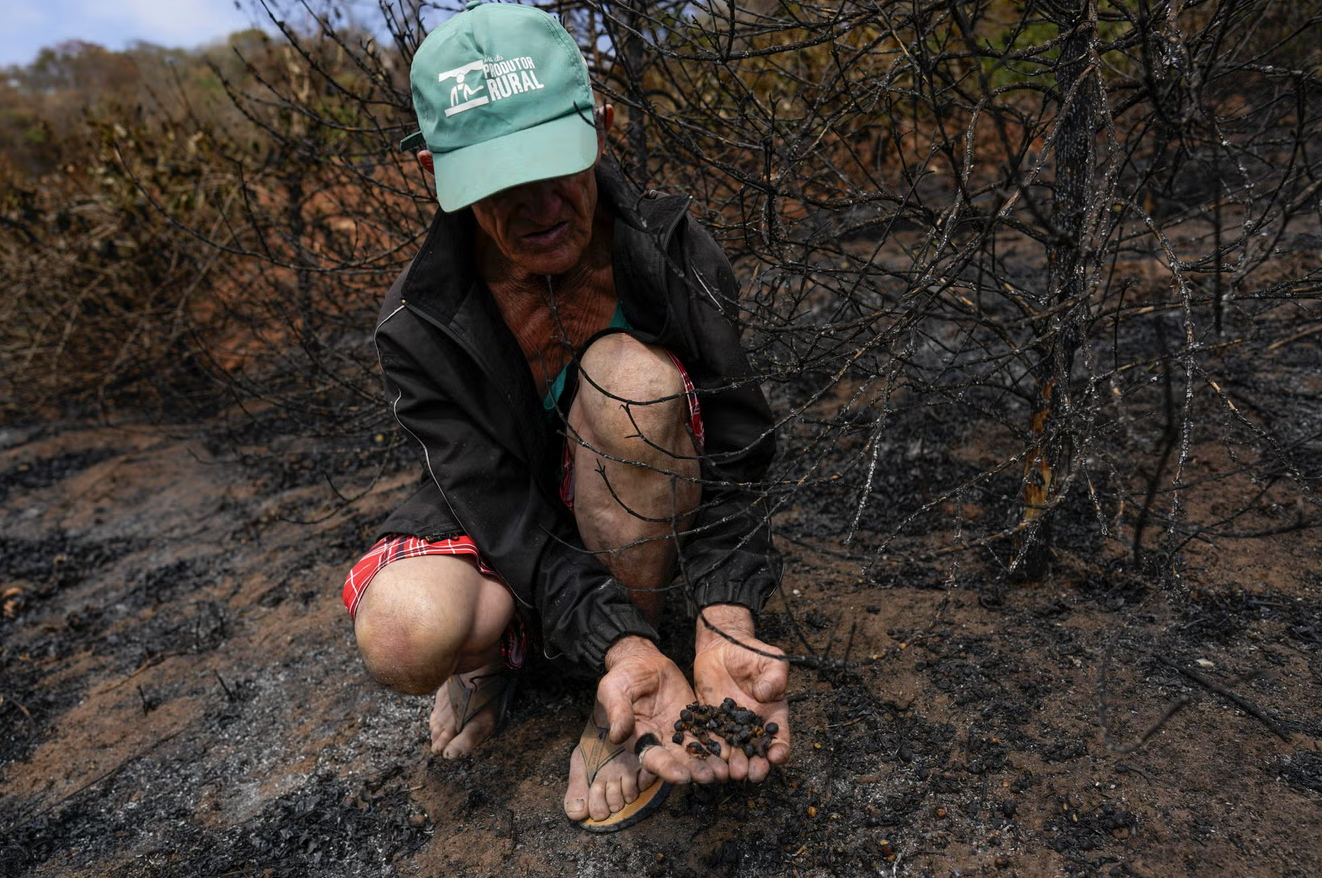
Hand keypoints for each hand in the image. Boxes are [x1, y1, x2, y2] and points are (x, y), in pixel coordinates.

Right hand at [597, 636, 726, 785]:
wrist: (642, 660)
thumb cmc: (623, 675)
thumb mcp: (614, 689)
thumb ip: (618, 712)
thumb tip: (617, 736)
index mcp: (639, 738)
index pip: (654, 758)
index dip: (667, 769)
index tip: (682, 777)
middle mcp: (660, 741)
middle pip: (678, 760)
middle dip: (694, 770)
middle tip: (711, 777)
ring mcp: (678, 732)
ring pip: (695, 751)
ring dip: (709, 762)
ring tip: (724, 770)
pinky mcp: (693, 720)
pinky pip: (707, 733)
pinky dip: (719, 742)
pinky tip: (732, 750)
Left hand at [692, 605, 789, 781]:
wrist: (722, 647)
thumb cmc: (751, 653)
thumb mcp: (771, 659)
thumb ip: (775, 676)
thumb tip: (766, 694)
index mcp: (773, 714)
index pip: (780, 737)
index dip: (780, 750)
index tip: (776, 757)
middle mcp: (752, 726)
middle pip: (756, 752)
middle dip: (755, 765)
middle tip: (750, 774)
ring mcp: (730, 727)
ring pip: (733, 751)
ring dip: (732, 765)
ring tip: (729, 773)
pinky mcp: (710, 722)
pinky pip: (709, 739)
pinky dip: (709, 752)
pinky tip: (707, 760)